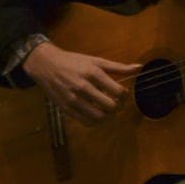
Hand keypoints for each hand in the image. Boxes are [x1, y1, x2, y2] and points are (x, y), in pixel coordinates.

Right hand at [23, 41, 140, 125]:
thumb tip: (139, 68)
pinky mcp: (66, 109)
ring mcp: (73, 99)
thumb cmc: (73, 62)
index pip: (118, 91)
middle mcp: (83, 87)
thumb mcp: (96, 61)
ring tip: (108, 109)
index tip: (123, 93)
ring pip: (99, 117)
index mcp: (92, 73)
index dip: (125, 95)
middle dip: (118, 107)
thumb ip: (118, 67)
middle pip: (111, 106)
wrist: (46, 65)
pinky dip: (96, 121)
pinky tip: (98, 113)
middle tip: (118, 103)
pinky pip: (86, 122)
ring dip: (109, 116)